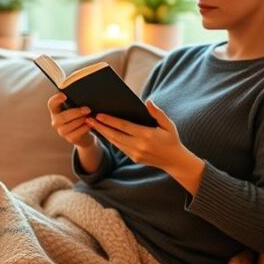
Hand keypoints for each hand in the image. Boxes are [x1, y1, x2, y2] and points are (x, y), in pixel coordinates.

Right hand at [47, 93, 94, 148]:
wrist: (83, 134)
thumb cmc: (78, 117)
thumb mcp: (75, 108)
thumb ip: (75, 102)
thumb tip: (84, 95)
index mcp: (56, 111)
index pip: (51, 104)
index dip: (56, 99)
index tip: (64, 96)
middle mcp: (56, 121)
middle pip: (62, 117)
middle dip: (76, 113)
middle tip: (87, 109)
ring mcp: (61, 131)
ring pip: (70, 125)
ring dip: (81, 120)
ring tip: (89, 117)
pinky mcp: (70, 138)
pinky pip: (77, 133)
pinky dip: (84, 128)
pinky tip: (90, 124)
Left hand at [87, 100, 202, 190]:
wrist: (174, 161)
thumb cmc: (171, 139)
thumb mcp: (168, 124)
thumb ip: (157, 113)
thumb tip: (147, 101)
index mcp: (147, 135)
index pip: (124, 126)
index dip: (110, 120)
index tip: (99, 115)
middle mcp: (139, 145)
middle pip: (114, 135)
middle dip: (100, 127)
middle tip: (88, 119)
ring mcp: (135, 153)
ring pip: (114, 142)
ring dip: (103, 133)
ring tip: (92, 124)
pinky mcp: (133, 158)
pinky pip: (119, 147)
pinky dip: (110, 139)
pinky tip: (104, 132)